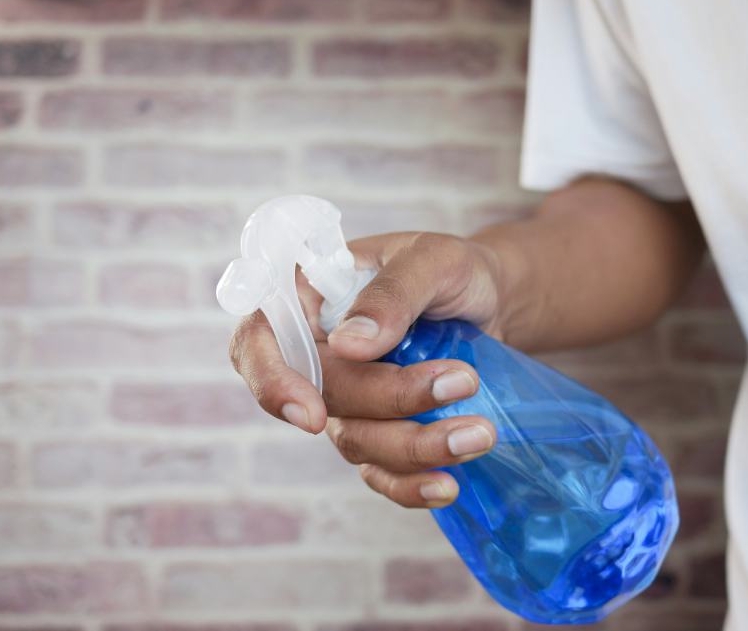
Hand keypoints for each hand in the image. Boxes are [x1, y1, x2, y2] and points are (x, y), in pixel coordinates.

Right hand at [230, 232, 503, 507]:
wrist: (490, 303)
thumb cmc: (451, 270)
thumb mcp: (432, 260)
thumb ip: (392, 293)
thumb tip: (350, 343)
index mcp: (306, 300)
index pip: (258, 343)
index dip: (273, 384)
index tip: (311, 415)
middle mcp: (316, 355)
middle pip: (324, 397)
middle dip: (392, 401)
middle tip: (463, 382)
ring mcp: (346, 402)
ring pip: (357, 441)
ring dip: (417, 445)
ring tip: (480, 432)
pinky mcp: (380, 434)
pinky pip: (381, 473)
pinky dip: (411, 486)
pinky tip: (449, 487)